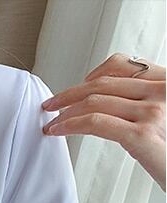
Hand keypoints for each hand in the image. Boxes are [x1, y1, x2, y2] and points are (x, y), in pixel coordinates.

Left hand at [41, 52, 165, 190]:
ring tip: (52, 124)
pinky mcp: (142, 135)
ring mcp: (153, 112)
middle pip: (103, 84)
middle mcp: (163, 91)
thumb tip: (111, 102)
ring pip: (94, 103)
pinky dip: (70, 125)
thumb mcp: (165, 116)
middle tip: (51, 105)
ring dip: (65, 113)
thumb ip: (144, 103)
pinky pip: (95, 123)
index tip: (74, 90)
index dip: (91, 76)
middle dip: (69, 95)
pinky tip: (58, 131)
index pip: (123, 65)